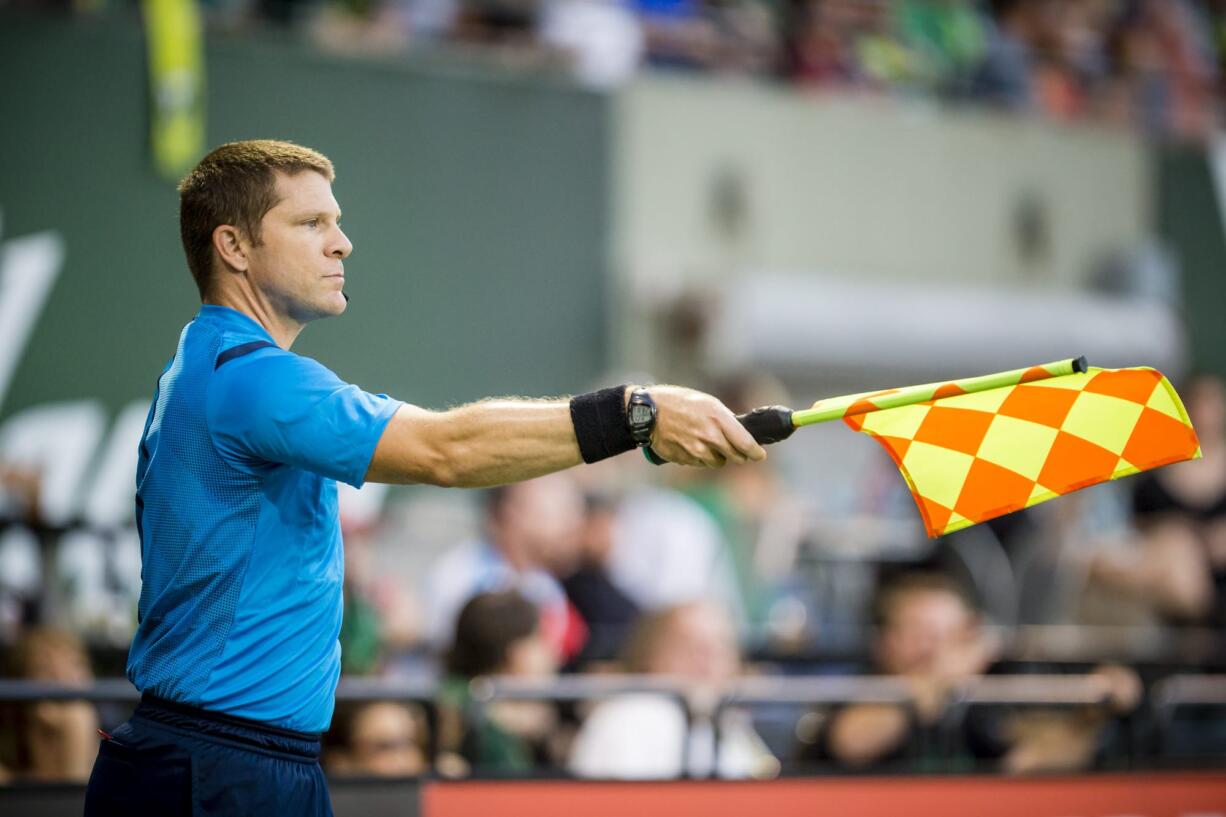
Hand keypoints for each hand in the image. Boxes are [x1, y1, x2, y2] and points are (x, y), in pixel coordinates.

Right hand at [643, 386, 766, 467]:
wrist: (648, 413)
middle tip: (736, 450)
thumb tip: (740, 433)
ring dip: (718, 457)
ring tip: (708, 444)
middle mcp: (709, 436)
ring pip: (718, 463)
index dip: (756, 453)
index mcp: (718, 418)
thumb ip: (725, 419)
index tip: (759, 455)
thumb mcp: (707, 402)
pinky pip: (700, 464)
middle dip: (739, 455)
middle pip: (735, 457)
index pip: (745, 443)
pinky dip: (701, 458)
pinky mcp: (685, 459)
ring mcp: (696, 450)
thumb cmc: (678, 402)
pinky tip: (692, 445)